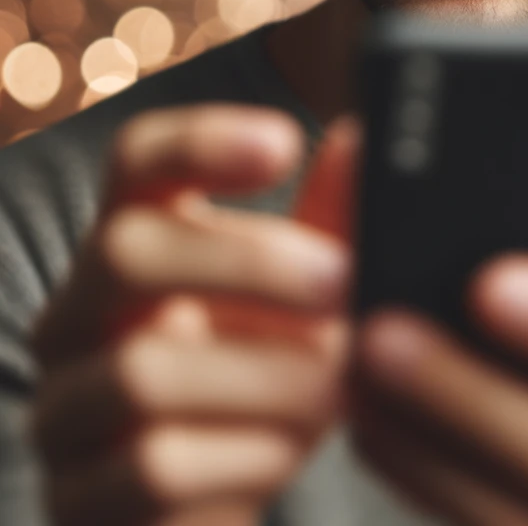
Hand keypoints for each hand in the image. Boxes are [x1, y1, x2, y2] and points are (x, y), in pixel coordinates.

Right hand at [30, 105, 356, 525]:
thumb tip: (360, 138)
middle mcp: (81, 311)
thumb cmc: (266, 366)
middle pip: (125, 251)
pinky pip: (150, 469)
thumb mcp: (304, 290)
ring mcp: (65, 405)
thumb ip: (330, 220)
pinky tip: (292, 447)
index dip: (201, 140)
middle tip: (342, 282)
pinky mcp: (77, 495)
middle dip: (249, 264)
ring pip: (140, 373)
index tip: (286, 141)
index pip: (136, 159)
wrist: (227, 488)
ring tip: (340, 383)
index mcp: (138, 237)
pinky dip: (245, 455)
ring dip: (264, 376)